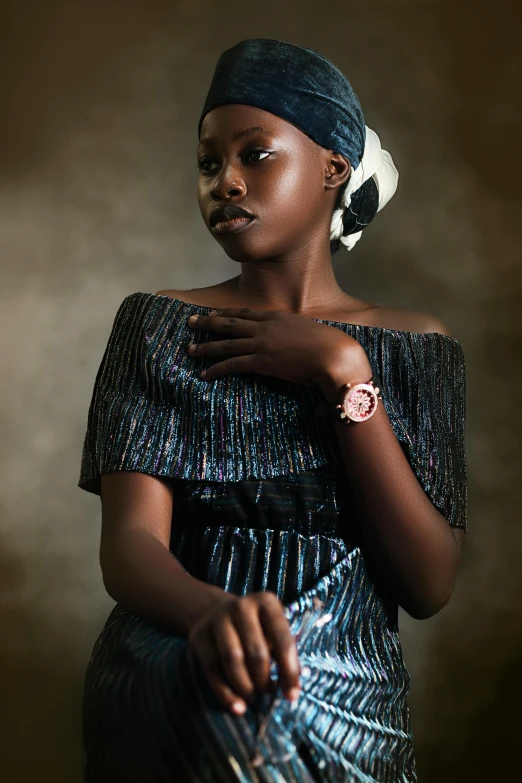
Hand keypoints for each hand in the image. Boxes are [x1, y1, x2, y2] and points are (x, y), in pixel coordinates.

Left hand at [187, 307, 370, 393]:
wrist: (333, 354)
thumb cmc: (329, 346)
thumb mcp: (308, 332)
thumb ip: (294, 334)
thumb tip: (290, 342)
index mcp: (276, 317)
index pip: (245, 313)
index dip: (226, 313)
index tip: (213, 313)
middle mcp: (265, 327)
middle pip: (230, 323)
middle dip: (208, 322)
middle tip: (190, 322)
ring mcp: (262, 343)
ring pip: (226, 344)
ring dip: (206, 347)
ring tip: (190, 349)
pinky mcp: (261, 362)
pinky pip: (232, 365)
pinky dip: (216, 369)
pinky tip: (204, 374)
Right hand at [187, 590, 300, 715]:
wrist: (213, 611)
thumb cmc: (254, 626)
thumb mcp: (272, 629)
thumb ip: (283, 654)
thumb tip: (290, 690)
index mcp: (266, 602)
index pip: (282, 639)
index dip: (289, 670)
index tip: (292, 696)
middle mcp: (241, 606)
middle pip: (256, 652)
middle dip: (264, 680)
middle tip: (267, 695)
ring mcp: (218, 618)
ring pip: (232, 660)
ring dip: (246, 687)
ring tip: (253, 699)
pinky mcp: (199, 635)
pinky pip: (212, 669)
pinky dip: (225, 693)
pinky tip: (237, 707)